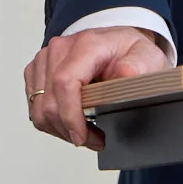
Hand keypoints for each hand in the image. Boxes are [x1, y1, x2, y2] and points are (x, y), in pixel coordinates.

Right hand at [24, 27, 169, 150]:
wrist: (118, 44)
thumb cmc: (130, 53)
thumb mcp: (147, 57)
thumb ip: (139, 65)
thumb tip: (125, 73)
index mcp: (86, 44)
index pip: (64, 82)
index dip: (70, 116)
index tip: (82, 136)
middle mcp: (59, 48)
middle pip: (49, 101)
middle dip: (69, 130)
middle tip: (95, 139)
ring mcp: (45, 59)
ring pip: (38, 107)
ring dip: (59, 128)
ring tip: (84, 132)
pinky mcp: (37, 70)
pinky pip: (35, 105)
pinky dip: (51, 121)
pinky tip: (72, 121)